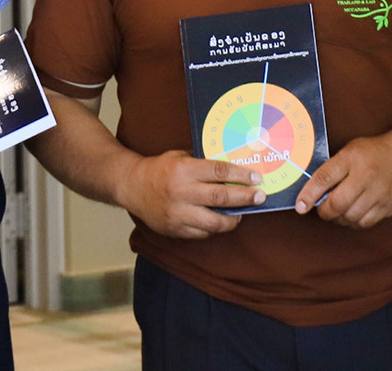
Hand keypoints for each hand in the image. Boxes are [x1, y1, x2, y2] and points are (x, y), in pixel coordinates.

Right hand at [114, 149, 262, 238]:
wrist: (132, 186)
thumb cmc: (160, 169)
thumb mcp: (181, 157)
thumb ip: (204, 165)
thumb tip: (235, 171)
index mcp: (183, 169)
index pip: (218, 172)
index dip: (241, 176)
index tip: (257, 179)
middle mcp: (180, 192)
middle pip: (220, 197)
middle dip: (244, 198)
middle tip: (260, 197)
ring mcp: (177, 214)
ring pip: (213, 222)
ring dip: (232, 219)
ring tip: (242, 213)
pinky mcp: (174, 229)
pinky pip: (202, 233)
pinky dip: (214, 228)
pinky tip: (220, 221)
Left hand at [293, 132, 391, 228]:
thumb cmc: (372, 153)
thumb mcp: (349, 151)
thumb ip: (332, 170)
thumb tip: (311, 194)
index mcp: (351, 158)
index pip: (324, 178)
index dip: (308, 195)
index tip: (301, 206)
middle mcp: (366, 175)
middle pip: (337, 203)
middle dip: (324, 211)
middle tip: (322, 209)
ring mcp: (380, 193)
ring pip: (350, 217)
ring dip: (339, 218)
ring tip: (339, 209)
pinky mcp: (389, 206)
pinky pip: (364, 223)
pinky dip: (354, 221)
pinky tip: (353, 212)